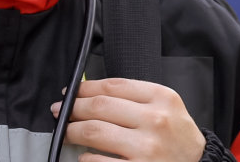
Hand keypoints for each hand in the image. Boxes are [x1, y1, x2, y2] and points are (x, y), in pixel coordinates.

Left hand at [50, 78, 204, 161]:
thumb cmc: (178, 137)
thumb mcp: (166, 107)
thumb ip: (134, 97)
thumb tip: (89, 94)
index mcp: (162, 98)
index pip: (113, 86)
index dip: (85, 88)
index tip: (72, 92)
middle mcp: (155, 121)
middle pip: (99, 106)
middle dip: (73, 108)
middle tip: (61, 111)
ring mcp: (146, 148)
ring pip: (93, 132)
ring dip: (72, 132)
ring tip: (67, 132)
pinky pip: (98, 161)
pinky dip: (86, 158)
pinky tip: (86, 156)